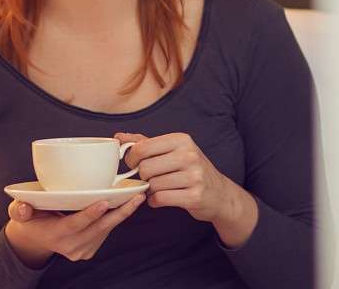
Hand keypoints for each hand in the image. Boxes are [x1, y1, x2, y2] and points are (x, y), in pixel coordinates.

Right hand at [3, 195, 144, 266]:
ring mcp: (81, 250)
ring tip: (136, 196)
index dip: (90, 214)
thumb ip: (19, 209)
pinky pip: (106, 232)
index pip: (75, 225)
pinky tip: (126, 204)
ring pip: (106, 230)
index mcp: (55, 235)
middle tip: (136, 197)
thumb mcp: (19, 212)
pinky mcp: (90, 249)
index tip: (105, 202)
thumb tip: (21, 207)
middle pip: (98, 228)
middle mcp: (70, 246)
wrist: (35, 238)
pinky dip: (116, 218)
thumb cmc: (30, 218)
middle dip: (120, 213)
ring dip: (122, 214)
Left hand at [116, 132, 257, 247]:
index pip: (142, 147)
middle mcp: (189, 155)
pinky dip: (155, 201)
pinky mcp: (194, 196)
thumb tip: (118, 137)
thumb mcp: (172, 150)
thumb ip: (145, 142)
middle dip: (143, 176)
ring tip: (160, 188)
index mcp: (182, 140)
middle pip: (145, 168)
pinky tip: (162, 198)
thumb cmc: (190, 169)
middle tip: (150, 178)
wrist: (219, 194)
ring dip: (151, 190)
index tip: (134, 163)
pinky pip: (160, 199)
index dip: (132, 158)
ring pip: (152, 185)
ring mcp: (194, 176)